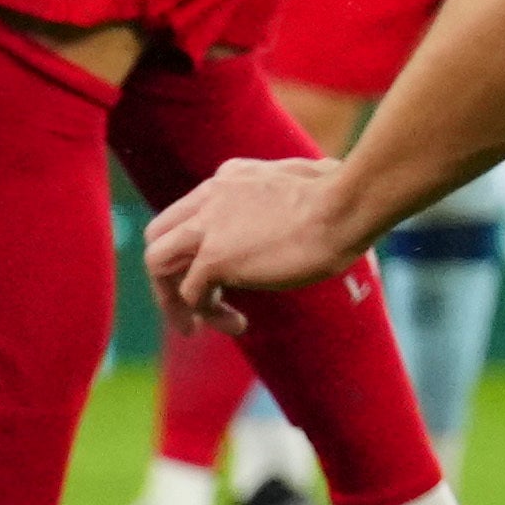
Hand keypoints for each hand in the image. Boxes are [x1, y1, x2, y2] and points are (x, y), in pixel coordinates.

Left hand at [145, 154, 361, 328]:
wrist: (346, 206)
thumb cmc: (347, 195)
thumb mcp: (313, 182)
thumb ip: (300, 190)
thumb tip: (330, 186)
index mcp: (232, 177)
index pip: (192, 211)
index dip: (199, 246)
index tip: (228, 272)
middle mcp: (211, 196)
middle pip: (160, 234)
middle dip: (169, 272)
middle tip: (193, 303)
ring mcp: (208, 226)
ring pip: (157, 262)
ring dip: (172, 299)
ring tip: (194, 327)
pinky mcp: (214, 257)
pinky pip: (190, 294)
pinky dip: (206, 315)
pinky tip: (238, 324)